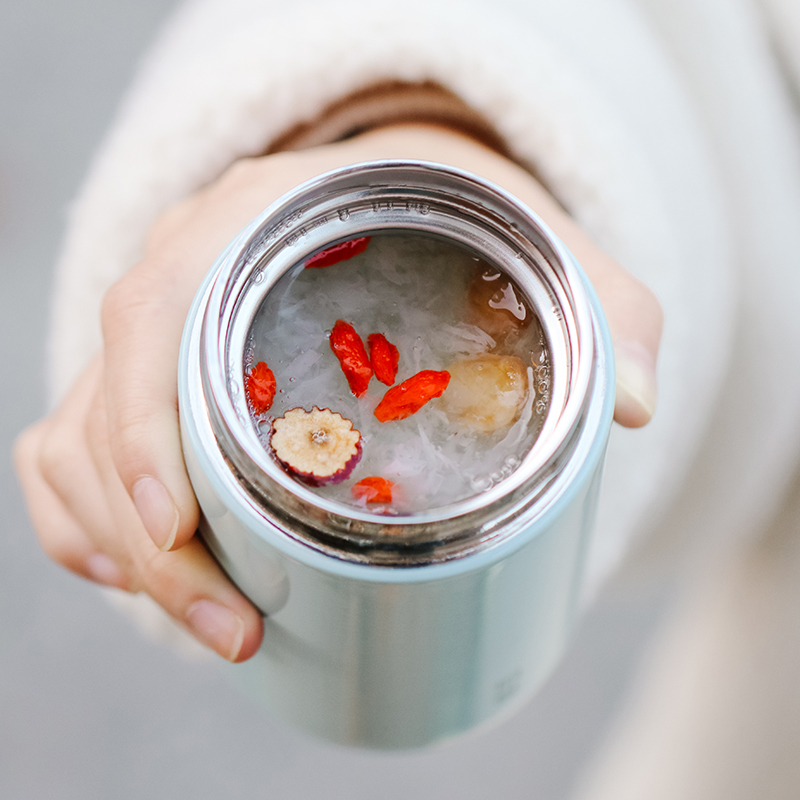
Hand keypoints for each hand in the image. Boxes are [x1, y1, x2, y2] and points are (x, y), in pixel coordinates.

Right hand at [14, 123, 661, 660]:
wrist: (397, 193)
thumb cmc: (457, 222)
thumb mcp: (531, 244)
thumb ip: (600, 307)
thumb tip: (637, 406)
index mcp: (252, 225)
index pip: (152, 314)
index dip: (141, 423)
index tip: (181, 527)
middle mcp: (184, 273)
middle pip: (104, 407)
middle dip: (146, 537)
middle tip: (235, 627)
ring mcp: (160, 331)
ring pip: (76, 443)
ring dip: (118, 547)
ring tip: (216, 623)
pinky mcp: (154, 379)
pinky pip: (73, 450)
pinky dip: (87, 523)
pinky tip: (142, 571)